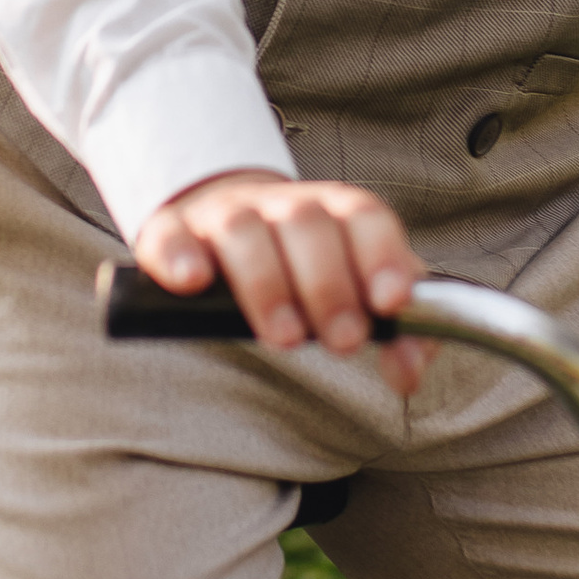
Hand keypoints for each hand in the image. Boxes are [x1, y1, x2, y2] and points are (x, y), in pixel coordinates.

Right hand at [134, 168, 432, 395]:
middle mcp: (279, 205)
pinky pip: (170, 236)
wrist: (222, 222)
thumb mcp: (354, 286)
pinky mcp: (170, 233)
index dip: (381, 256)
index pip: (363, 216)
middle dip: (328, 285)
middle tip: (343, 341)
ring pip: (243, 231)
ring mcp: (222, 216)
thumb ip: (394, 330)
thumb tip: (409, 373)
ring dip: (266, 284)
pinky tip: (193, 283)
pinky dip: (180, 257)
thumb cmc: (301, 267)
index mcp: (333, 211)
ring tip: (285, 337)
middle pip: (306, 225)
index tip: (391, 302)